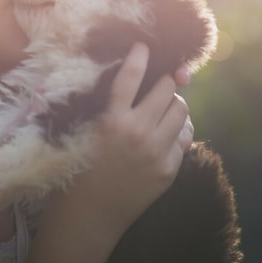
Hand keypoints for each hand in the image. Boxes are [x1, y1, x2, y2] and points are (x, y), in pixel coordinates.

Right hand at [28, 41, 192, 262]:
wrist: (87, 217)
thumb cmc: (76, 168)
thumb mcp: (79, 130)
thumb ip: (99, 103)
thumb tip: (123, 78)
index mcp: (110, 120)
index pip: (130, 77)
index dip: (140, 56)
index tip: (144, 45)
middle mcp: (136, 133)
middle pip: (166, 88)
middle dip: (163, 81)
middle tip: (156, 82)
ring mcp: (156, 152)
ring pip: (181, 109)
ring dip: (172, 102)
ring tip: (161, 107)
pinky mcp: (168, 170)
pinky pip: (185, 136)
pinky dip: (178, 128)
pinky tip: (166, 130)